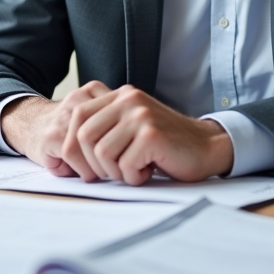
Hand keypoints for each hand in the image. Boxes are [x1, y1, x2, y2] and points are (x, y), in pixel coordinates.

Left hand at [1, 82, 232, 184]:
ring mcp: (140, 116)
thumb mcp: (131, 126)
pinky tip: (149, 170)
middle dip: (93, 163)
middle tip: (114, 172)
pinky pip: (125, 165)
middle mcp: (129, 100)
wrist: (207, 147)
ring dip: (116, 172)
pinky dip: (134, 177)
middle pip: (84, 136)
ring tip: (136, 169)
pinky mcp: (151, 135)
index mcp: (120, 96)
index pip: (77, 116)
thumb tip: (67, 148)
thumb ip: (105, 127)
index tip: (87, 166)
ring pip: (102, 153)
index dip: (75, 145)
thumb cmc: (165, 145)